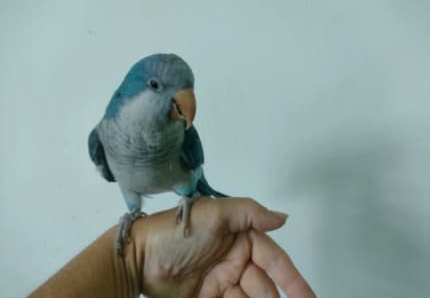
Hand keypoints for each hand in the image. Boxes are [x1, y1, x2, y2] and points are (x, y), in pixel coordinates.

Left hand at [129, 197, 314, 297]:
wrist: (137, 258)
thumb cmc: (175, 232)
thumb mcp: (213, 213)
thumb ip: (249, 212)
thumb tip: (282, 219)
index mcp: (240, 240)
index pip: (274, 260)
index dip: (293, 280)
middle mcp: (235, 262)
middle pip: (264, 286)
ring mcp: (222, 283)